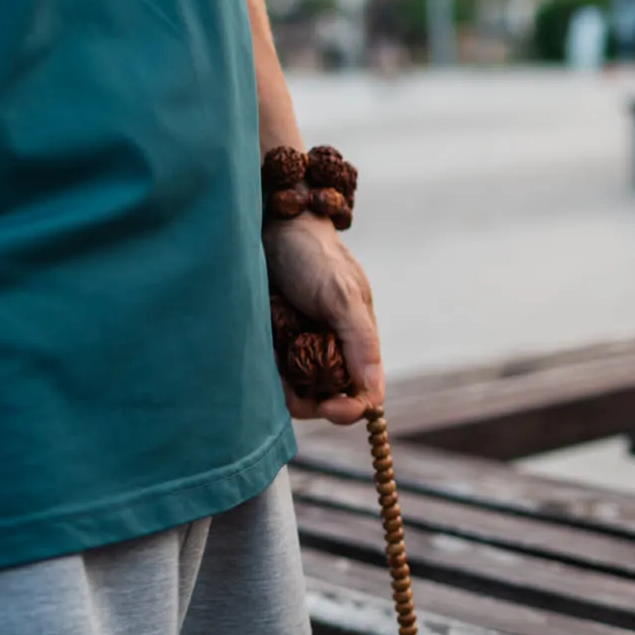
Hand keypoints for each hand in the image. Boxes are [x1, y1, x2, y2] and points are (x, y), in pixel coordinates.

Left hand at [264, 215, 384, 424]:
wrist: (269, 226)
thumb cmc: (314, 257)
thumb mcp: (344, 298)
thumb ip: (361, 344)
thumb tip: (373, 397)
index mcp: (356, 342)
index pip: (362, 393)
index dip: (349, 409)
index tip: (330, 409)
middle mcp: (329, 350)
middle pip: (325, 400)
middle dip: (308, 401)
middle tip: (288, 391)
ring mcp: (297, 349)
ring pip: (293, 392)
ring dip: (282, 388)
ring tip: (271, 361)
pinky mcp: (268, 343)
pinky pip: (268, 374)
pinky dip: (264, 372)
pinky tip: (261, 351)